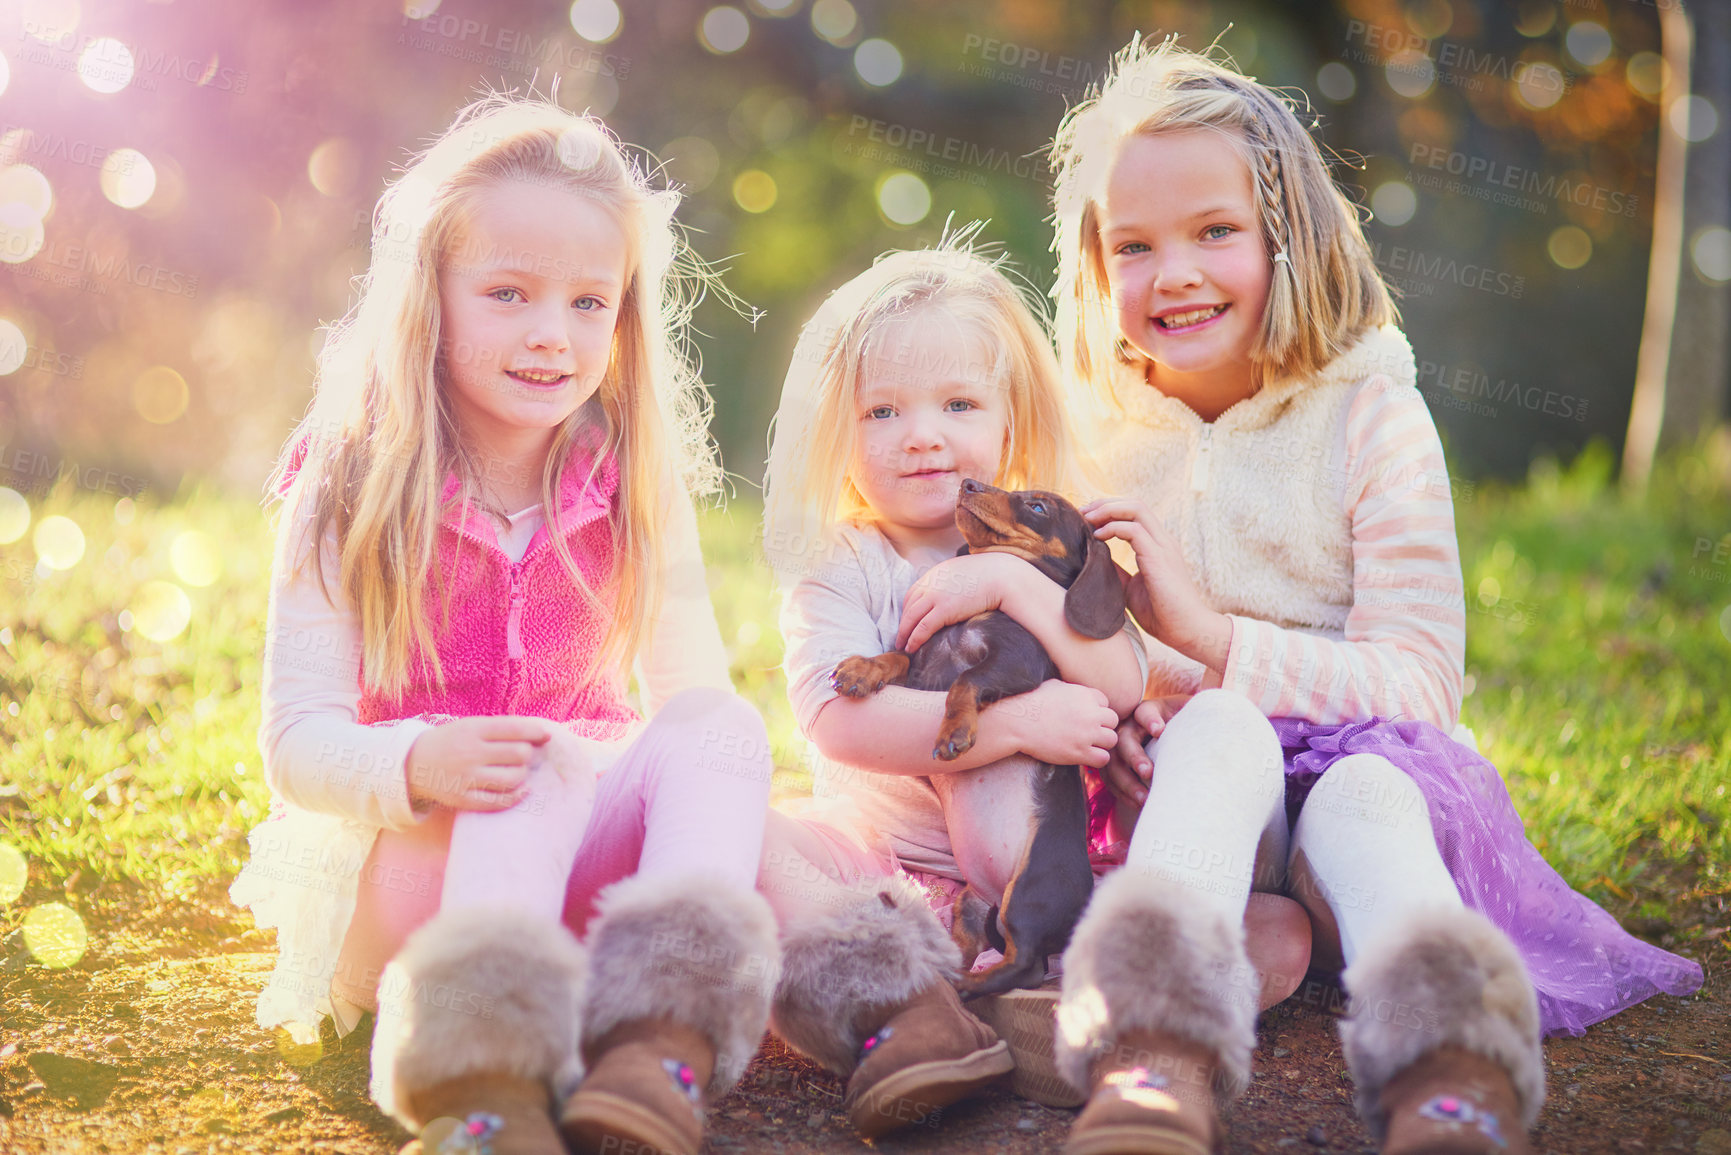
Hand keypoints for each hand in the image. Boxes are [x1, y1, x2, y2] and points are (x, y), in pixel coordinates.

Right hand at [405, 716, 551, 811]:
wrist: (414, 764)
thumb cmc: (454, 741)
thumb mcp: (471, 726)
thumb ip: (503, 728)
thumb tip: (543, 734)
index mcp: (472, 730)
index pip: (514, 729)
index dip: (536, 732)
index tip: (546, 736)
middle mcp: (469, 753)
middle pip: (519, 754)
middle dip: (527, 754)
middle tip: (521, 755)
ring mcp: (466, 778)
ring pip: (514, 778)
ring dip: (523, 774)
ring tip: (517, 771)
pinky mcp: (463, 799)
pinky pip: (500, 801)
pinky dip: (517, 796)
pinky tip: (522, 789)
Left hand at [896, 552, 1034, 652]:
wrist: (1001, 576)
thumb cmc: (990, 576)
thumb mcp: (964, 572)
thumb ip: (953, 581)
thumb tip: (955, 593)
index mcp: (935, 574)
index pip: (912, 593)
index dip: (907, 610)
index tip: (906, 622)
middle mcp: (931, 583)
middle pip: (908, 607)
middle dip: (902, 623)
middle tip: (899, 638)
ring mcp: (936, 596)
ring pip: (911, 618)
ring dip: (904, 634)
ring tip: (902, 646)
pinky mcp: (944, 609)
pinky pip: (923, 627)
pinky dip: (914, 639)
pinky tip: (911, 648)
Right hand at [994, 679, 1118, 768]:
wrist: (1017, 721)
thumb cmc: (1030, 701)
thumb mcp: (1055, 686)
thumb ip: (1073, 690)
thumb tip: (1078, 691)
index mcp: (1085, 694)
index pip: (1105, 703)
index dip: (1095, 710)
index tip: (1083, 717)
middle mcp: (1091, 713)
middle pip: (1113, 721)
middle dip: (1102, 726)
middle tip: (1088, 732)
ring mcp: (1087, 734)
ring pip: (1112, 740)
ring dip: (1101, 743)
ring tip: (1087, 744)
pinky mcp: (1079, 752)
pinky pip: (1103, 758)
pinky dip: (1096, 758)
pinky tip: (1085, 756)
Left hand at [1081, 497, 1229, 667]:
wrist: (1186, 630)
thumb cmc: (1162, 613)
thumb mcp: (1129, 588)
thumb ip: (1116, 571)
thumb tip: (1093, 559)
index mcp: (1158, 545)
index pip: (1134, 513)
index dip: (1109, 510)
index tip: (1086, 518)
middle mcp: (1162, 540)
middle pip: (1135, 504)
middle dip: (1105, 503)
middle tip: (1082, 512)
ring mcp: (1163, 547)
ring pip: (1136, 509)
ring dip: (1107, 509)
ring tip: (1087, 519)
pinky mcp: (1159, 557)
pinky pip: (1134, 530)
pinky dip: (1112, 528)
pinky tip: (1097, 536)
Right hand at [1100, 695, 1190, 809]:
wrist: (1171, 742)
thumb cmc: (1183, 726)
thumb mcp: (1189, 714)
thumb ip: (1199, 710)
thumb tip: (1218, 700)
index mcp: (1148, 712)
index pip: (1144, 712)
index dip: (1149, 720)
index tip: (1159, 731)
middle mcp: (1128, 727)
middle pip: (1124, 740)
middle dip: (1134, 756)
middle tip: (1148, 772)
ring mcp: (1118, 748)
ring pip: (1113, 764)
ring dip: (1127, 782)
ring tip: (1144, 798)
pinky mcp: (1114, 767)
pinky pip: (1112, 781)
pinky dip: (1124, 794)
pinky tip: (1138, 804)